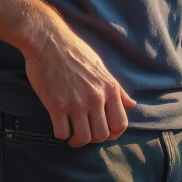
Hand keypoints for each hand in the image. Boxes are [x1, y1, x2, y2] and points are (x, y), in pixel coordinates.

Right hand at [23, 16, 136, 146]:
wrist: (49, 41)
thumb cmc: (75, 52)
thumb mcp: (102, 68)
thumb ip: (118, 90)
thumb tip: (133, 105)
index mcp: (110, 89)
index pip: (120, 124)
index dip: (113, 134)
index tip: (104, 132)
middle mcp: (96, 98)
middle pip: (102, 135)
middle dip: (94, 138)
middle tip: (85, 132)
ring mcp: (76, 103)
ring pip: (83, 138)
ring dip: (77, 140)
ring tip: (72, 135)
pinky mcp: (56, 105)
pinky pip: (62, 133)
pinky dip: (61, 134)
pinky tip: (60, 126)